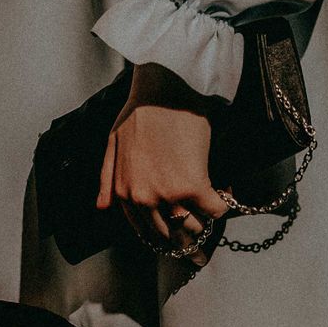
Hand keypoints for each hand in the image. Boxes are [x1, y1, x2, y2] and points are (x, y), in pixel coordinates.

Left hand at [97, 62, 225, 259]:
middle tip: (200, 232)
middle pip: (171, 235)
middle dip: (186, 236)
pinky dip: (223, 203)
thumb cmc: (139, 110)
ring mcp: (169, 195)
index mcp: (125, 192)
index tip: (178, 234)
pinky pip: (215, 210)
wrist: (163, 90)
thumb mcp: (113, 142)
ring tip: (210, 207)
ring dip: (205, 222)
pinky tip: (223, 191)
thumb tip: (103, 207)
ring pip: (194, 228)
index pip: (146, 231)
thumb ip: (107, 178)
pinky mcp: (194, 185)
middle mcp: (144, 199)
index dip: (165, 235)